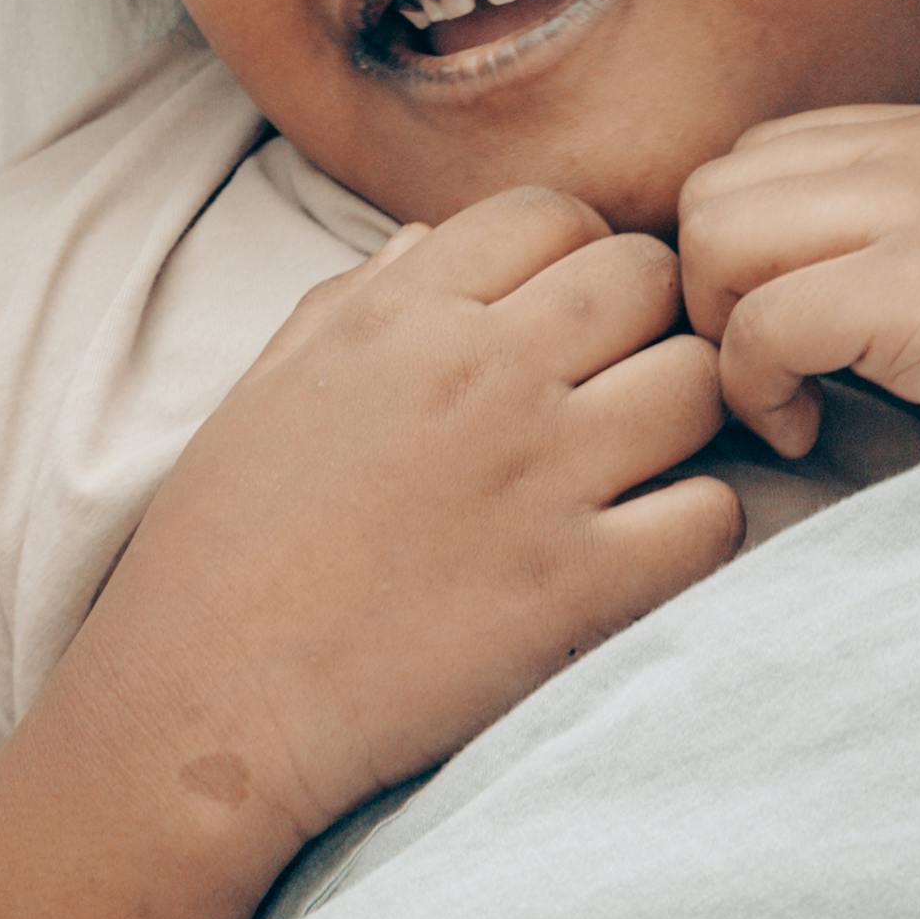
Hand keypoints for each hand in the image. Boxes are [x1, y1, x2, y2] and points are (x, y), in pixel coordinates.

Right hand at [69, 187, 738, 854]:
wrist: (205, 705)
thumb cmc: (219, 551)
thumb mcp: (264, 390)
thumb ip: (352, 302)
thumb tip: (426, 242)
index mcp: (400, 316)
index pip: (551, 213)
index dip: (570, 257)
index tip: (555, 318)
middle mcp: (483, 374)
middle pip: (646, 277)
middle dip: (643, 321)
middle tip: (611, 388)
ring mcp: (541, 476)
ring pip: (700, 381)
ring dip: (684, 419)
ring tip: (638, 467)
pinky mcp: (581, 585)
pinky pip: (714, 515)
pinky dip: (697, 530)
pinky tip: (643, 551)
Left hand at [670, 101, 919, 461]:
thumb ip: (878, 238)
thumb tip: (740, 271)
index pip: (759, 153)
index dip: (737, 251)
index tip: (780, 332)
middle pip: (717, 186)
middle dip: (710, 290)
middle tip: (769, 371)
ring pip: (718, 237)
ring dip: (726, 334)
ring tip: (793, 395)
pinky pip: (761, 322)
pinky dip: (758, 390)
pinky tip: (810, 426)